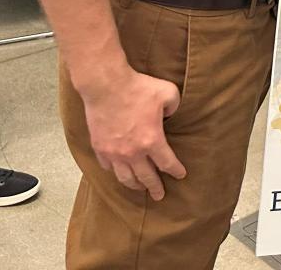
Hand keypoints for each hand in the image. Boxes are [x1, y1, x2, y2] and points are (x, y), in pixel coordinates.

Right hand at [78, 68, 185, 199]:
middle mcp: (132, 152)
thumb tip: (171, 115)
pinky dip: (115, 172)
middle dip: (155, 188)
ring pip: (125, 177)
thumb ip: (175, 106)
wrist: (105, 85)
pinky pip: (108, 166)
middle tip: (159, 195)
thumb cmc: (137, 87)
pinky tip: (119, 172)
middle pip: (146, 177)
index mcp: (152, 141)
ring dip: (134, 185)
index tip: (181, 175)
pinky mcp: (99, 147)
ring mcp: (113, 152)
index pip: (167, 163)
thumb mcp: (168, 93)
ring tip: (140, 189)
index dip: (175, 170)